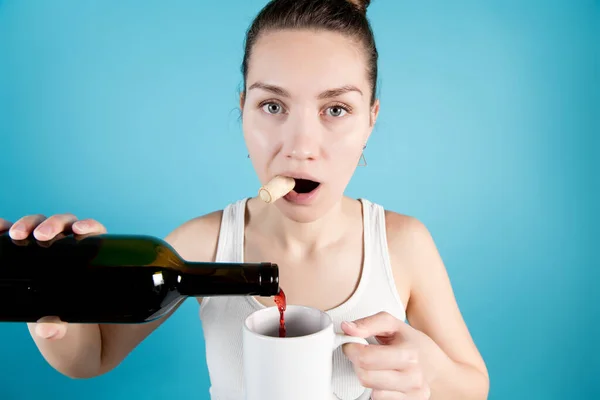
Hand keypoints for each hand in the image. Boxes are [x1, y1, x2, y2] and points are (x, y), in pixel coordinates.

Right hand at [1, 213, 106, 339]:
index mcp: (95, 263)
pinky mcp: (27, 261)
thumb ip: (63, 333)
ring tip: (16, 235)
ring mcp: (48, 255)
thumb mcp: (75, 338)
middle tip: (42, 235)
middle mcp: (72, 253)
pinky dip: (5, 230)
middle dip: (54, 224)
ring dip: (28, 224)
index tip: (79, 230)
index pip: (95, 234)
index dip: (89, 226)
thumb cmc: (83, 339)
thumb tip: (47, 329)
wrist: (68, 345)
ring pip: (40, 228)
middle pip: (66, 226)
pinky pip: (16, 242)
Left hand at [341, 311, 440, 399]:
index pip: (366, 358)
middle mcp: (413, 377)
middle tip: (360, 355)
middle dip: (357, 364)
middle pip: (366, 377)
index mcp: (409, 354)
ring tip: (374, 368)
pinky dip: (377, 390)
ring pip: (372, 393)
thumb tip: (347, 328)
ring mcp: (413, 395)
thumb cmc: (411, 343)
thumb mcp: (392, 325)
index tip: (350, 344)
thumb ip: (368, 323)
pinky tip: (382, 380)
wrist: (436, 365)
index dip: (351, 349)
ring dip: (367, 378)